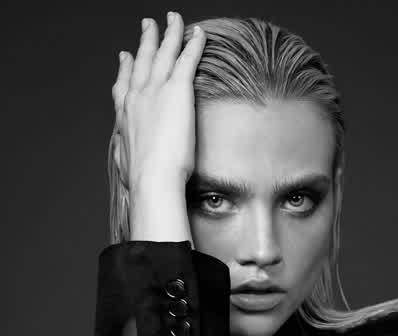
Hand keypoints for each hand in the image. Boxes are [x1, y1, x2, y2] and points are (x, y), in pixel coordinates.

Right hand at [112, 13, 205, 194]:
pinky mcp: (178, 90)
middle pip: (141, 61)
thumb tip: (122, 153)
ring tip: (174, 19)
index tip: (124, 57)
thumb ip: (123, 152)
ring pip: (164, 53)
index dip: (125, 69)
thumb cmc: (140, 179)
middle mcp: (137, 96)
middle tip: (148, 25)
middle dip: (146, 41)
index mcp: (125, 115)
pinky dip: (193, 43)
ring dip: (169, 33)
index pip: (124, 85)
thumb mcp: (124, 163)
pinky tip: (198, 32)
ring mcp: (156, 90)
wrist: (153, 178)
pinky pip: (187, 59)